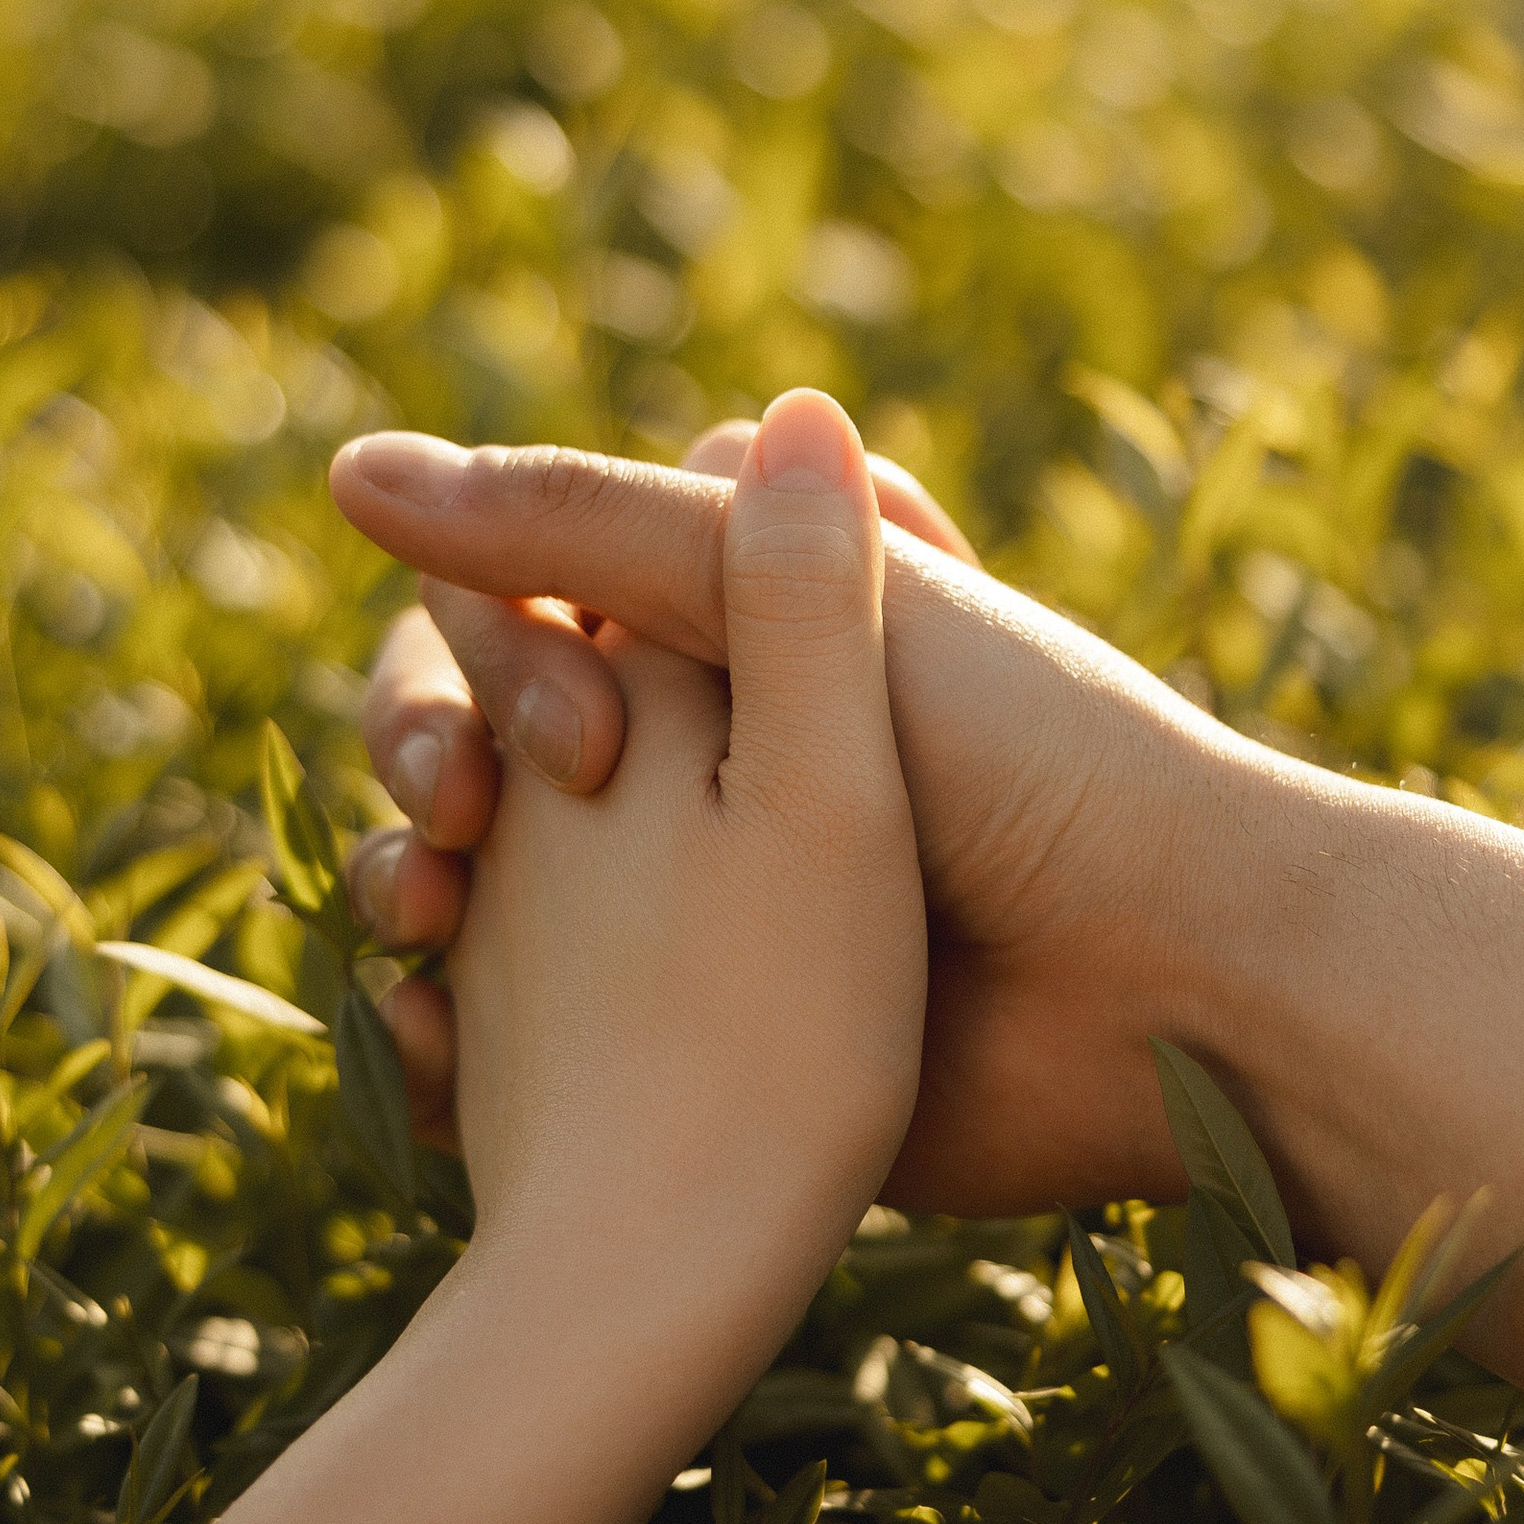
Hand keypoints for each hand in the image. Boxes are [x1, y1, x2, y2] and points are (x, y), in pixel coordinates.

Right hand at [332, 418, 1254, 1214]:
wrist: (1174, 992)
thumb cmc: (1022, 762)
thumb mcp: (796, 614)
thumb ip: (580, 528)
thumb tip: (350, 469)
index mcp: (739, 611)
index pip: (518, 585)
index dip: (488, 648)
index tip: (577, 744)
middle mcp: (708, 735)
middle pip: (476, 721)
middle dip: (434, 762)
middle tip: (460, 835)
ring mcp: (700, 886)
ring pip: (482, 870)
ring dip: (414, 889)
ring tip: (425, 939)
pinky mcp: (708, 1023)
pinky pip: (526, 1016)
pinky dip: (449, 1026)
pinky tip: (434, 1054)